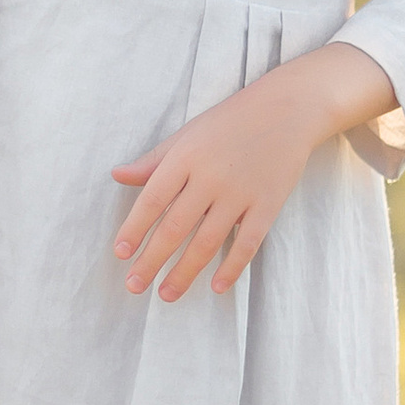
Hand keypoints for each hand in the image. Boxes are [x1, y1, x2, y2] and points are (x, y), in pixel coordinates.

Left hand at [111, 44, 396, 300]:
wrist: (287, 110)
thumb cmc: (229, 122)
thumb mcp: (187, 135)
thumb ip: (153, 161)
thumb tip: (117, 175)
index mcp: (185, 157)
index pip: (153, 199)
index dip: (135, 228)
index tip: (120, 254)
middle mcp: (210, 177)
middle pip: (176, 227)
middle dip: (152, 260)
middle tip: (134, 286)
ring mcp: (241, 193)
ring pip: (208, 241)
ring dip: (185, 272)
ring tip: (166, 294)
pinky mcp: (268, 205)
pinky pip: (247, 243)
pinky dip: (232, 267)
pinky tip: (216, 286)